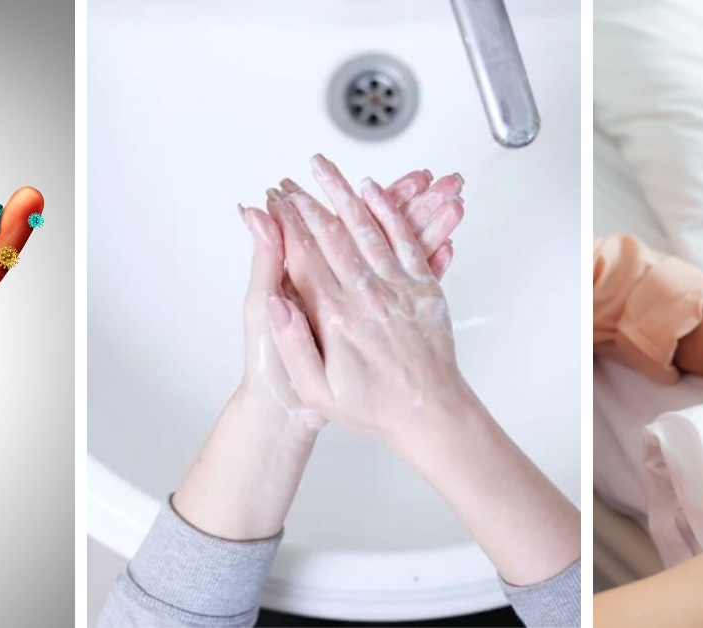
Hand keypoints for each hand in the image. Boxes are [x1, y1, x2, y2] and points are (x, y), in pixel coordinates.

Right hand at [264, 155, 470, 440]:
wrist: (430, 415)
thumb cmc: (372, 407)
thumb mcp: (317, 389)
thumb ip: (293, 345)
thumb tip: (275, 303)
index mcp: (336, 318)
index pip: (304, 257)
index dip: (285, 225)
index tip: (272, 204)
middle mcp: (368, 296)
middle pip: (332, 234)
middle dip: (307, 201)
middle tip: (290, 181)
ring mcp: (398, 289)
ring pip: (367, 227)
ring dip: (344, 193)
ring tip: (324, 169)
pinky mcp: (423, 288)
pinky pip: (406, 239)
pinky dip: (389, 211)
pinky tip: (374, 191)